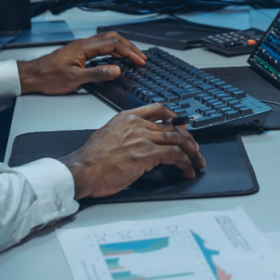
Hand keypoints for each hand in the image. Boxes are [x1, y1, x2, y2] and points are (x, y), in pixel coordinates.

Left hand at [17, 32, 146, 95]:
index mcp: (85, 47)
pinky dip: (113, 51)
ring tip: (132, 56)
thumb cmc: (48, 76)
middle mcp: (84, 44)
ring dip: (122, 47)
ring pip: (107, 41)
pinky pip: (101, 46)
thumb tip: (116, 70)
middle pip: (113, 39)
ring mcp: (81, 47)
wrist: (32, 76)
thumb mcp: (75, 79)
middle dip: (129, 47)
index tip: (139, 60)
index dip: (129, 52)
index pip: (113, 45)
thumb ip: (97, 74)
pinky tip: (115, 58)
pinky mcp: (79, 52)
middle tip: (140, 56)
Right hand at [62, 104, 206, 198]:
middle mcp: (138, 124)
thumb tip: (135, 142)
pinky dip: (185, 163)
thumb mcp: (107, 136)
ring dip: (191, 152)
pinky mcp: (148, 154)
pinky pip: (175, 155)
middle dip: (188, 139)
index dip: (174, 117)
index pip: (158, 109)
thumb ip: (124, 134)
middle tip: (195, 148)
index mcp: (127, 117)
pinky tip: (187, 170)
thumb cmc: (90, 159)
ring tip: (197, 162)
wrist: (83, 170)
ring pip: (178, 140)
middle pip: (172, 127)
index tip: (182, 125)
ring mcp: (144, 138)